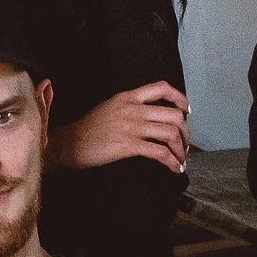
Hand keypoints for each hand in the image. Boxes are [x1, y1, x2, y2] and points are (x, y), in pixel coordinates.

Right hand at [48, 84, 189, 175]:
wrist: (69, 144)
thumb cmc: (88, 129)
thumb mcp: (110, 108)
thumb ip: (130, 107)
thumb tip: (151, 116)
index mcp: (128, 97)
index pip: (161, 88)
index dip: (179, 98)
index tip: (187, 110)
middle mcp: (132, 108)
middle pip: (173, 114)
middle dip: (185, 132)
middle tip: (185, 144)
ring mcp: (131, 126)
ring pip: (170, 133)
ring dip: (181, 149)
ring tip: (181, 159)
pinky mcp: (128, 145)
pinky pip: (160, 152)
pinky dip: (172, 162)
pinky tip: (174, 169)